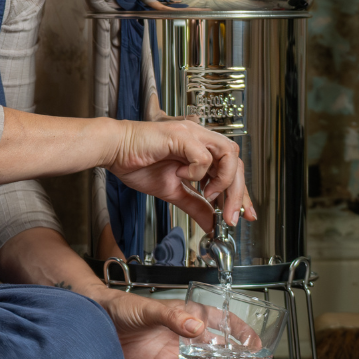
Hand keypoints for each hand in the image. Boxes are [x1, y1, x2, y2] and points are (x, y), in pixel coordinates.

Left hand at [79, 280, 257, 358]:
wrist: (97, 325)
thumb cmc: (122, 309)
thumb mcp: (148, 309)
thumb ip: (172, 318)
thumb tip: (195, 327)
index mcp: (189, 315)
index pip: (223, 323)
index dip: (242, 334)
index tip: (257, 346)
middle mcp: (189, 337)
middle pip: (222, 354)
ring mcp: (180, 356)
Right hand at [106, 119, 256, 230]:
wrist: (114, 151)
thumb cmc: (137, 163)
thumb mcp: (173, 192)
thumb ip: (195, 205)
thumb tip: (211, 224)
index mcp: (201, 150)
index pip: (233, 169)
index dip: (242, 193)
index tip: (245, 214)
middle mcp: (200, 138)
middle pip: (236, 162)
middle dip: (238, 193)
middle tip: (231, 217)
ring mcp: (192, 134)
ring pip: (228, 154)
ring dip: (224, 181)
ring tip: (209, 196)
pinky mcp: (181, 136)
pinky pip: (203, 156)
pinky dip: (197, 171)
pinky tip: (182, 175)